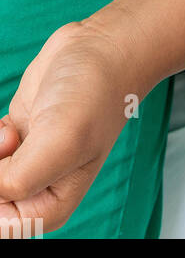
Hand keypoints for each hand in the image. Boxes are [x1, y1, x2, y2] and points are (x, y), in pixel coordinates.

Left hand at [0, 16, 139, 234]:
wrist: (102, 49)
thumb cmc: (94, 95)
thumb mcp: (60, 143)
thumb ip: (18, 179)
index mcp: (48, 208)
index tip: (6, 162)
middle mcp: (34, 191)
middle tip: (11, 143)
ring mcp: (22, 163)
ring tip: (11, 135)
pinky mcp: (13, 138)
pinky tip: (9, 127)